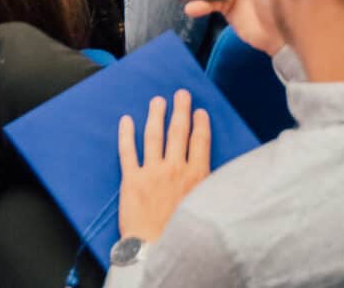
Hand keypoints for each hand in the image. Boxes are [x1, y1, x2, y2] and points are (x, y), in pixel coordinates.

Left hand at [116, 90, 212, 246]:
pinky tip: (126, 120)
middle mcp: (174, 169)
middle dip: (180, 110)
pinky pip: (127, 151)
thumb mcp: (206, 207)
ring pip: (154, 136)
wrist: (156, 249)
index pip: (200, 142)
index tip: (200, 112)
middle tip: (180, 94)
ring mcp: (152, 172)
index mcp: (196, 177)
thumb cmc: (182, 234)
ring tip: (157, 101)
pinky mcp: (131, 179)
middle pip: (178, 132)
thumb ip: (209, 187)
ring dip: (156, 115)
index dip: (200, 124)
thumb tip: (217, 175)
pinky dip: (126, 134)